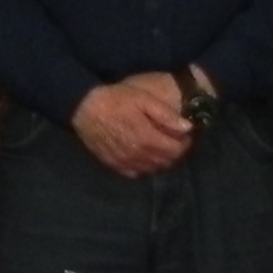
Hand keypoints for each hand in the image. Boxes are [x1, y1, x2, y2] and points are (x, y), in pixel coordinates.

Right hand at [70, 74, 195, 178]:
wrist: (85, 108)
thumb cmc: (116, 100)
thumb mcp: (143, 99)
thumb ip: (166, 115)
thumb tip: (188, 128)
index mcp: (148, 139)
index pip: (176, 150)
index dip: (185, 144)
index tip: (186, 135)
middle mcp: (138, 155)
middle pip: (166, 162)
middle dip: (174, 152)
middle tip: (174, 140)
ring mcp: (125, 162)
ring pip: (152, 169)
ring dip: (160, 160)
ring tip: (160, 147)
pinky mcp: (114, 165)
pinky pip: (135, 173)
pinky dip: (144, 167)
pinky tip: (143, 156)